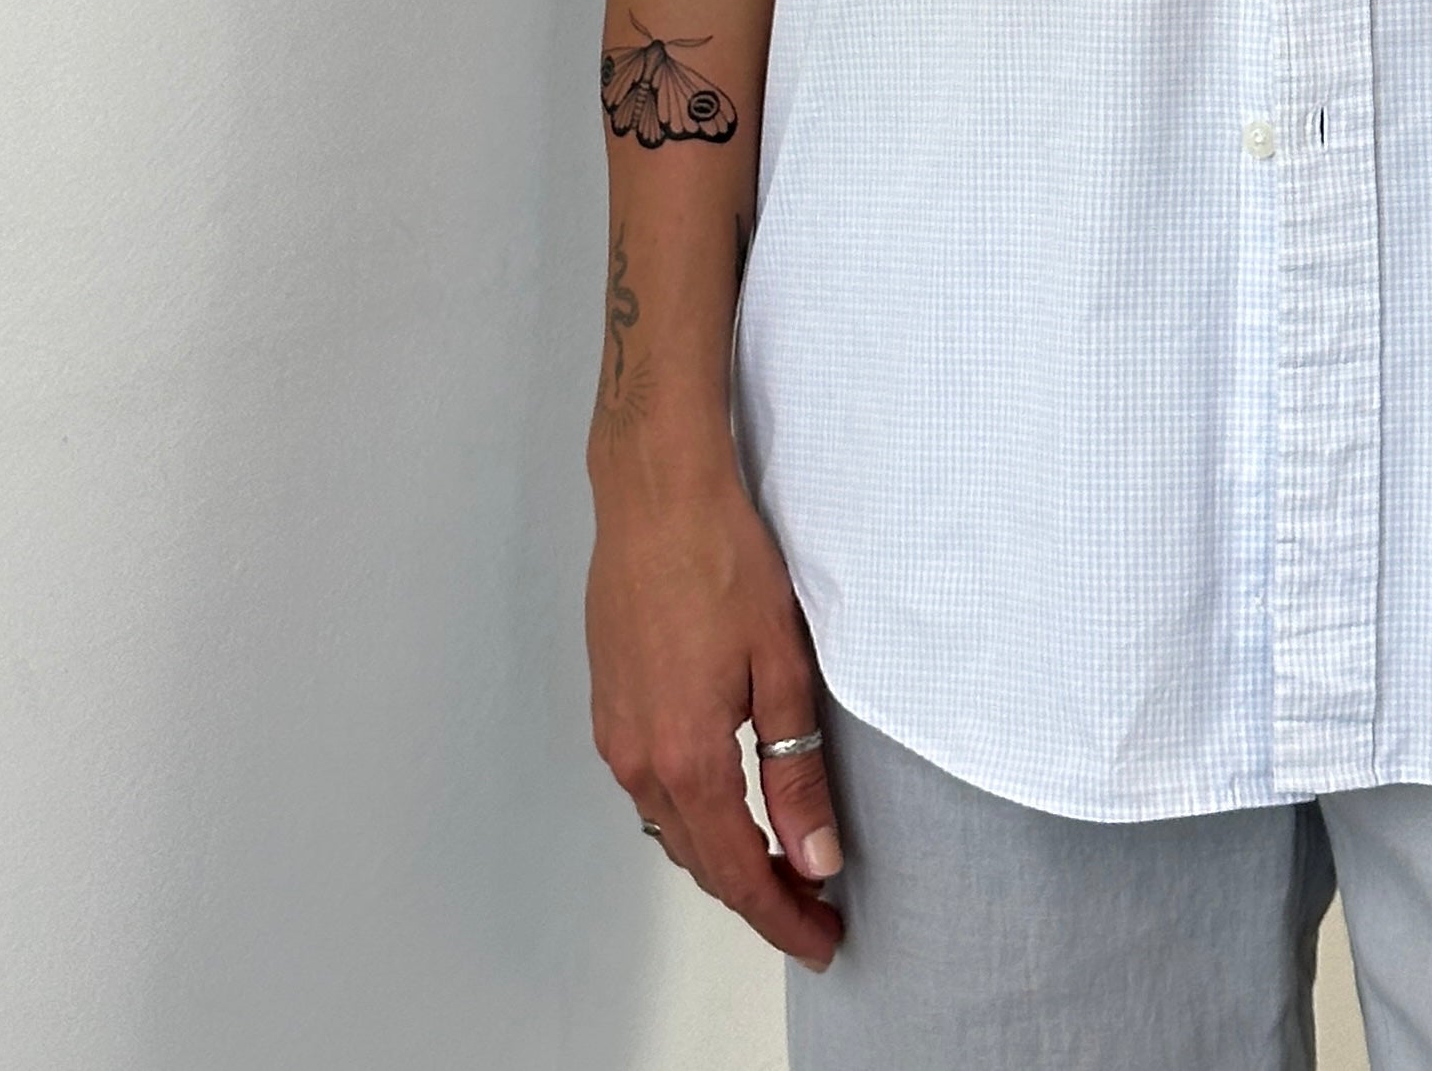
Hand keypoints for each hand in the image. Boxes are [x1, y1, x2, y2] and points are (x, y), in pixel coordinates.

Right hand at [588, 438, 846, 970]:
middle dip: (759, 895)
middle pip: (701, 860)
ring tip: (783, 860)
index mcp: (687, 756)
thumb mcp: (780, 663)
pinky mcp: (610, 705)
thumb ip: (795, 768)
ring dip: (723, 856)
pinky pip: (650, 789)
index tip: (822, 939)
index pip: (739, 872)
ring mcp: (616, 733)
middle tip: (816, 908)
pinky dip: (692, 815)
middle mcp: (639, 758)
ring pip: (672, 828)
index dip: (783, 916)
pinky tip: (727, 801)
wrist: (655, 493)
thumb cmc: (722, 559)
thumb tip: (814, 853)